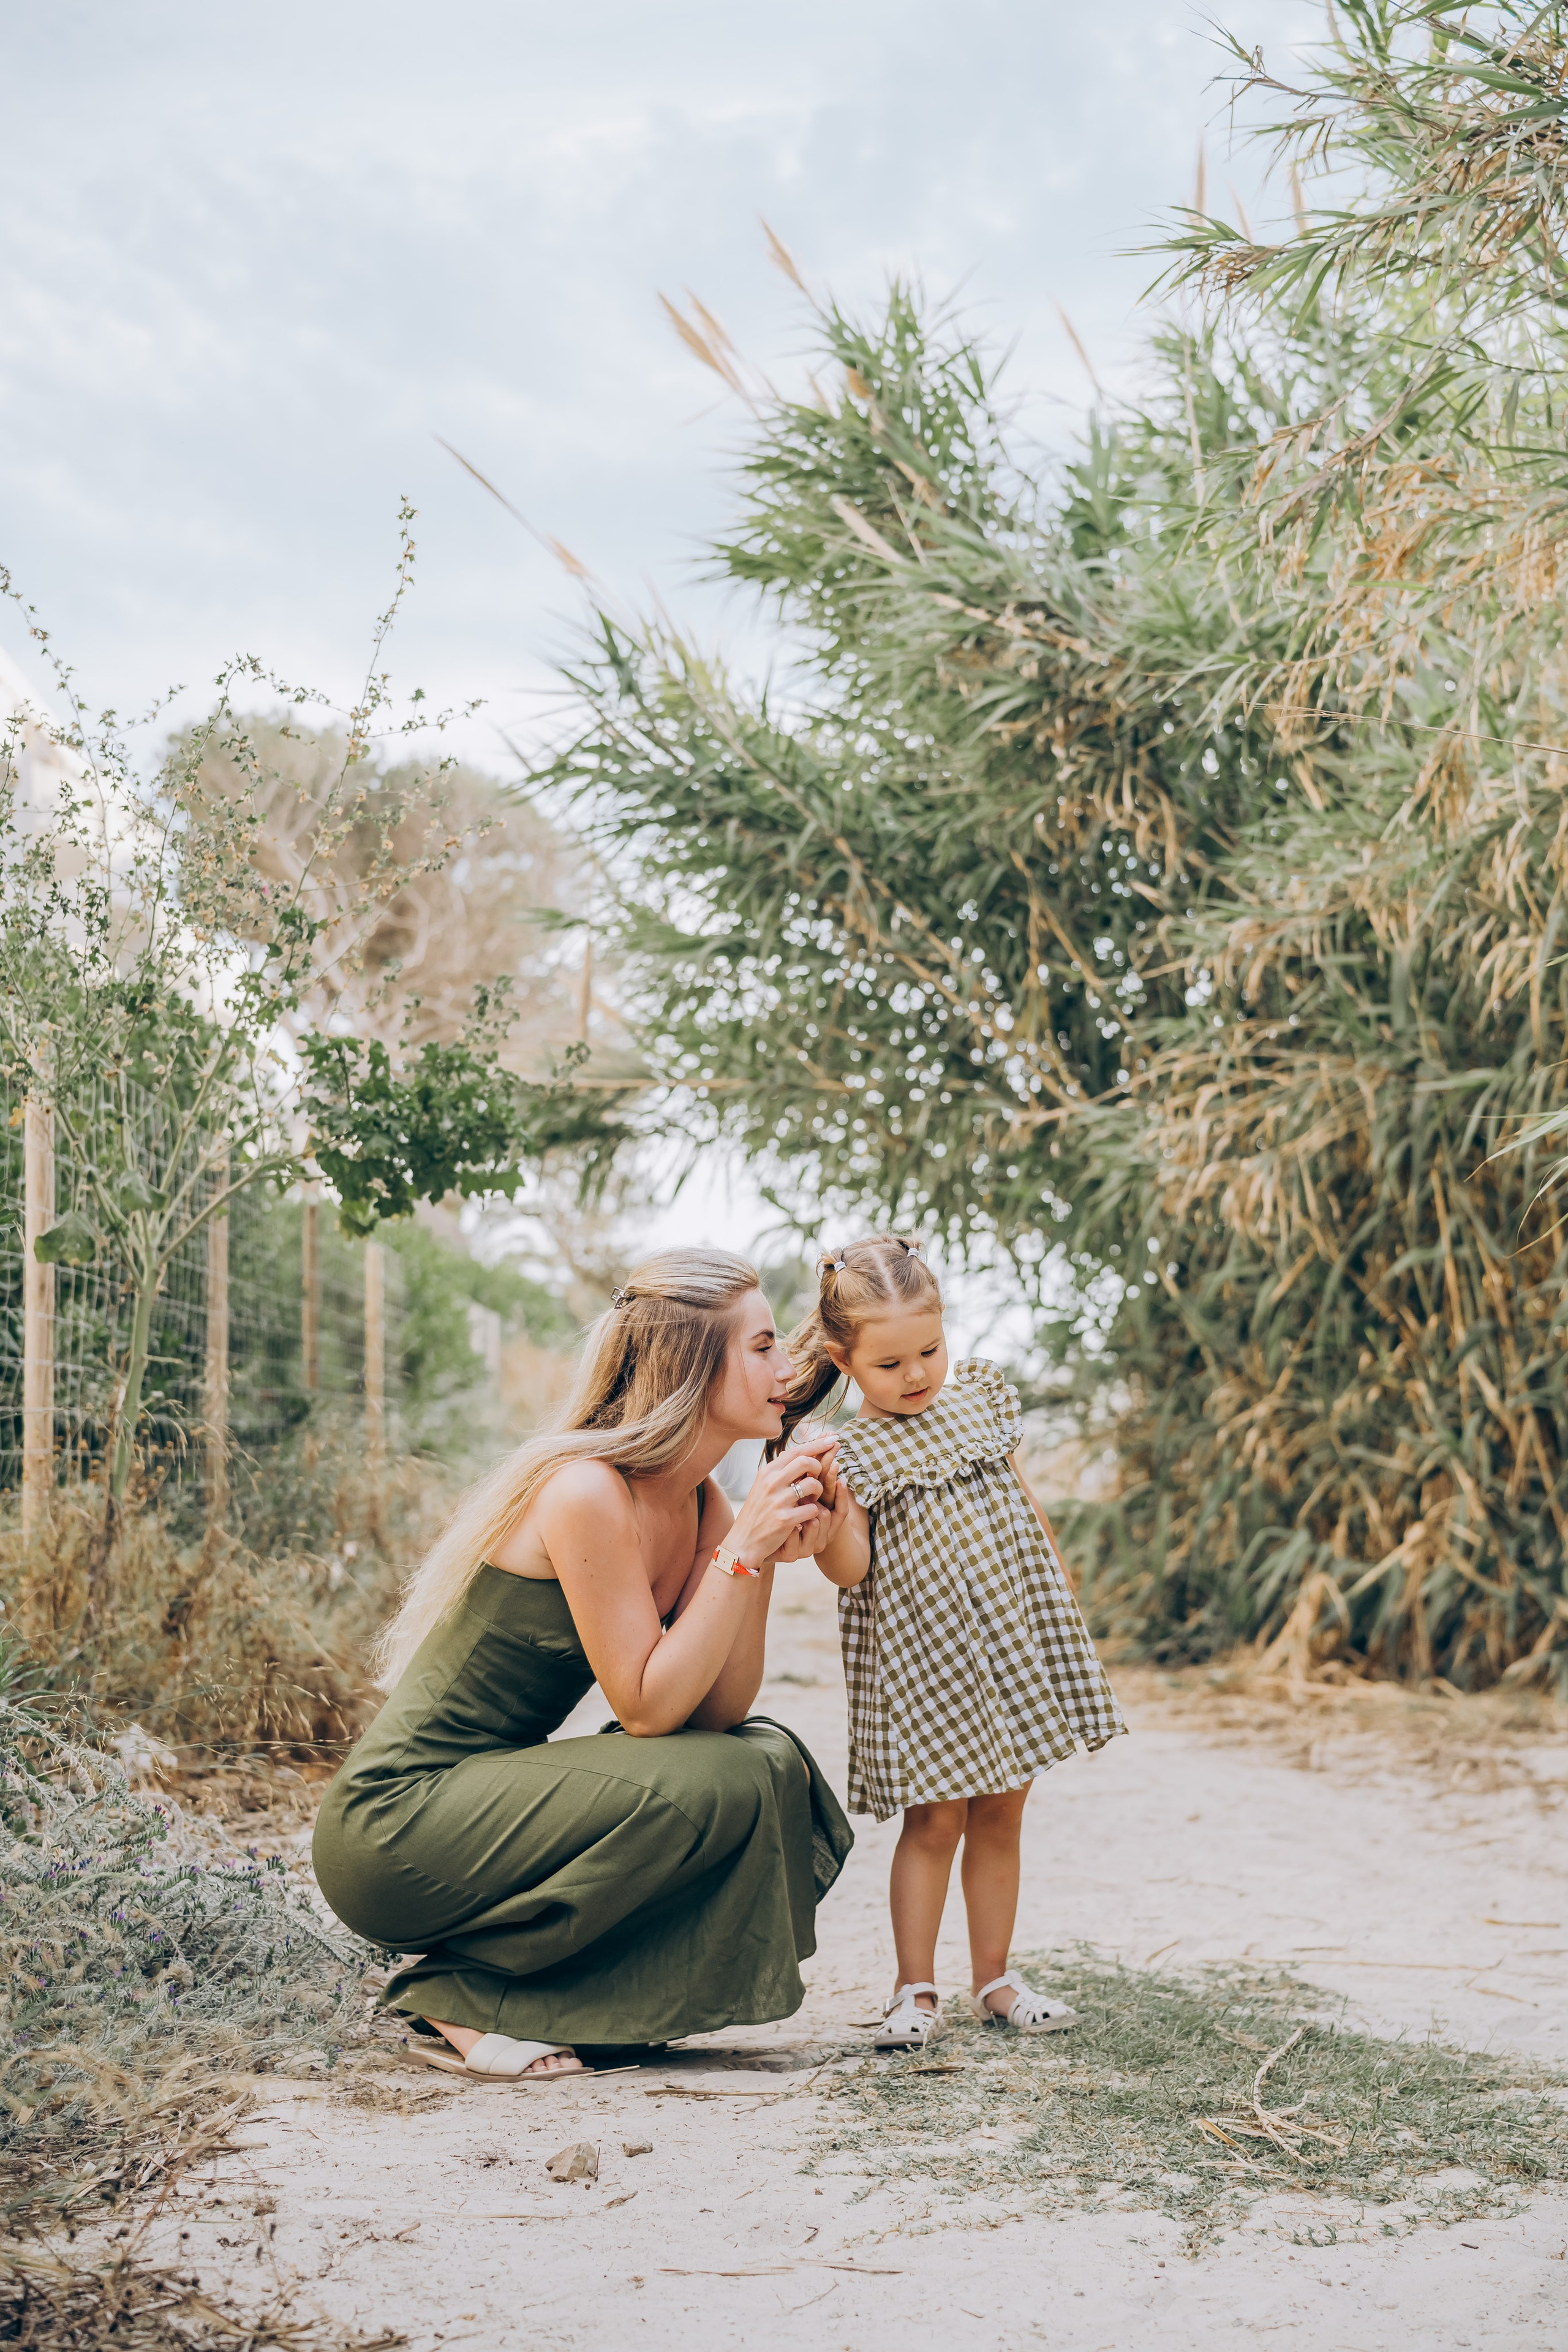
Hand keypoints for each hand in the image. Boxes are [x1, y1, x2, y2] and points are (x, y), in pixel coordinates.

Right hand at [726, 1435, 838, 1567]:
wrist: (744, 1541)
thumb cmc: (759, 1512)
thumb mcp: (764, 1486)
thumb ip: (781, 1470)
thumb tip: (803, 1452)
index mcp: (767, 1472)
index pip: (796, 1451)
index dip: (817, 1444)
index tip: (833, 1437)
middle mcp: (771, 1482)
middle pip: (806, 1462)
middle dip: (819, 1467)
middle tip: (819, 1476)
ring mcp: (778, 1500)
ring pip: (813, 1484)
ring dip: (819, 1491)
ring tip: (812, 1498)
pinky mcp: (785, 1519)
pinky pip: (813, 1508)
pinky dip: (814, 1512)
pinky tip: (806, 1516)